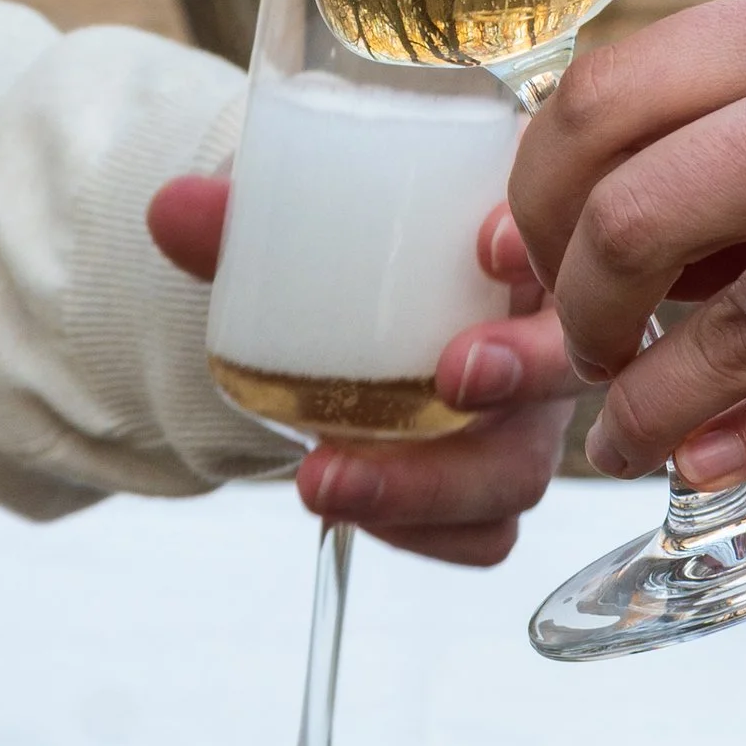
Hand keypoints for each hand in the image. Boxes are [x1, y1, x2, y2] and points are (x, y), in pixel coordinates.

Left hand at [147, 180, 578, 566]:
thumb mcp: (305, 221)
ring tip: (327, 480)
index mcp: (526, 243)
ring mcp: (532, 419)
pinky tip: (348, 509)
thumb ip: (248, 217)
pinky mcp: (498, 485)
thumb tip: (172, 210)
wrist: (336, 320)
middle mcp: (548, 332)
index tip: (487, 242)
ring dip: (434, 486)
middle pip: (573, 361)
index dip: (546, 241)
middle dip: (522, 374)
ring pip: (524, 468)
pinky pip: (486, 533)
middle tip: (447, 378)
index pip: (572, 232)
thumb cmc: (352, 254)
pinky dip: (422, 535)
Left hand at [505, 0, 745, 482]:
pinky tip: (708, 465)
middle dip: (574, 311)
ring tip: (624, 437)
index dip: (535, 192)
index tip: (521, 248)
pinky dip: (744, 448)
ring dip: (645, 408)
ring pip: (720, 338)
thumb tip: (589, 217)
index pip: (607, 98)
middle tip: (573, 350)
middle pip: (632, 220)